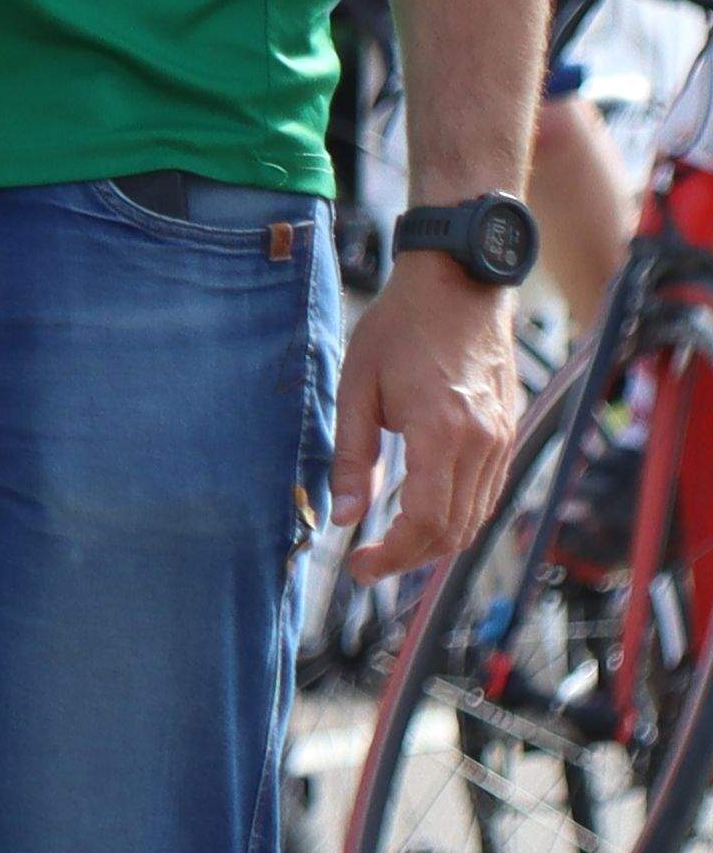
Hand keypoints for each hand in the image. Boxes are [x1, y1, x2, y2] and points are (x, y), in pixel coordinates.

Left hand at [336, 262, 530, 581]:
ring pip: (477, 518)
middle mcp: (483, 443)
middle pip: (456, 532)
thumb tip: (342, 518)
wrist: (458, 286)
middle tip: (367, 565)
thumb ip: (350, 458)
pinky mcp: (509, 433)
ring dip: (435, 544)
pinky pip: (488, 493)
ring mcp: (503, 439)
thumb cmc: (398, 330)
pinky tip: (422, 516)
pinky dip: (457, 516)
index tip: (358, 566)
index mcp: (441, 432)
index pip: (427, 523)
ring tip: (389, 547)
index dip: (393, 556)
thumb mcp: (356, 388)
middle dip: (410, 559)